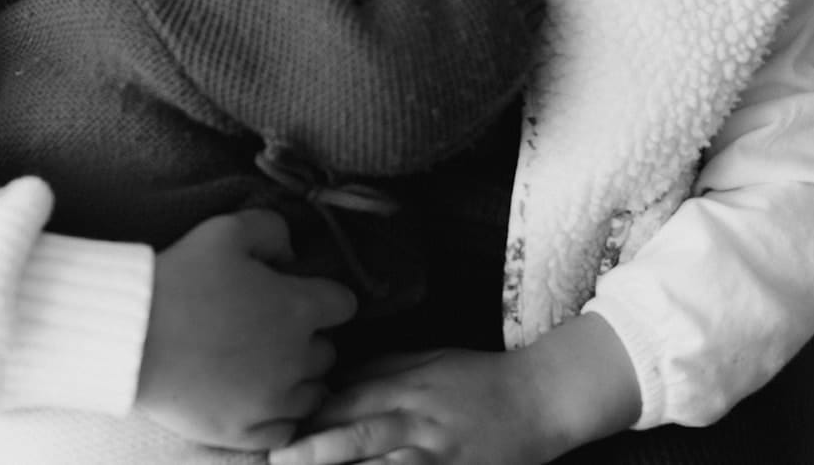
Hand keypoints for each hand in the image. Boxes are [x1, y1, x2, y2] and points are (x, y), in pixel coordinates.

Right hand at [138, 209, 357, 449]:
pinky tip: (257, 400)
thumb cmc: (179, 278)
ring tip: (265, 367)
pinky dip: (277, 416)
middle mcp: (296, 358)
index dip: (323, 297)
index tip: (299, 297)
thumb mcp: (225, 231)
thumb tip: (290, 254)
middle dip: (307, 340)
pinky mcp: (246, 431)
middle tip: (272, 331)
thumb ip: (271, 230)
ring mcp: (272, 400)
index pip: (343, 305)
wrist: (132, 335)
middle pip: (327, 352)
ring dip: (297, 380)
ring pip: (312, 394)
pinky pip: (284, 431)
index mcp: (298, 308)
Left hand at [268, 349, 549, 464]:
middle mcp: (416, 420)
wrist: (540, 399)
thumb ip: (380, 370)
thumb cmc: (479, 378)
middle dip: (312, 452)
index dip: (309, 417)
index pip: (348, 401)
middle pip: (356, 436)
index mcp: (405, 387)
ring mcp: (437, 455)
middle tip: (273, 461)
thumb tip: (334, 380)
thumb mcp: (427, 359)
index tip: (275, 427)